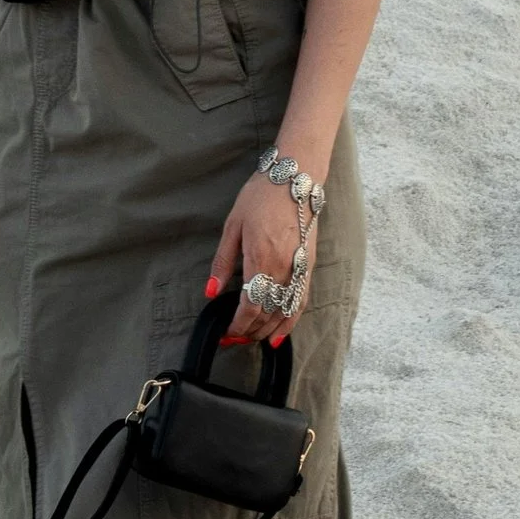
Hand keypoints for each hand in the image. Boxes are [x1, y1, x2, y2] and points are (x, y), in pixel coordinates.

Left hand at [206, 171, 314, 346]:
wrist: (295, 179)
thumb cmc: (260, 198)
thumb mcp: (233, 226)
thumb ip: (223, 263)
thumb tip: (211, 292)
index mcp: (262, 259)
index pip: (251, 306)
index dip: (237, 326)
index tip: (226, 333)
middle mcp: (284, 268)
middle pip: (267, 313)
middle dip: (249, 332)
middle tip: (233, 339)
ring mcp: (299, 269)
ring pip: (285, 312)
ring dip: (268, 330)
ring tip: (252, 339)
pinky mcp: (308, 266)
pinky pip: (301, 301)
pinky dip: (290, 321)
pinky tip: (280, 333)